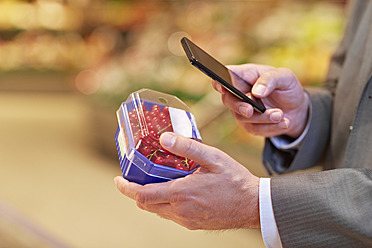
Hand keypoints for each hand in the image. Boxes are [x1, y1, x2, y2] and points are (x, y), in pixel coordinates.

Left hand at [114, 132, 259, 229]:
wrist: (253, 205)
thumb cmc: (234, 180)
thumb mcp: (212, 158)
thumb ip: (186, 147)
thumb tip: (164, 137)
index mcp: (181, 194)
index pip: (142, 195)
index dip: (126, 188)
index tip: (118, 180)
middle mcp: (180, 211)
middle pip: (146, 205)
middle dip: (136, 192)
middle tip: (135, 178)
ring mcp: (187, 220)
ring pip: (158, 211)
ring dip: (151, 198)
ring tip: (155, 181)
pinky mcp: (194, 224)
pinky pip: (171, 215)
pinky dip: (165, 204)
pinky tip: (175, 191)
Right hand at [213, 64, 308, 137]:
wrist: (297, 109)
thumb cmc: (286, 87)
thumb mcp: (285, 77)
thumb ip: (270, 80)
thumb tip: (256, 92)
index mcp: (244, 76)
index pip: (226, 76)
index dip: (219, 81)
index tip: (222, 86)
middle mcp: (239, 93)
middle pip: (228, 99)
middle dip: (239, 106)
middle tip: (251, 110)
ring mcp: (242, 110)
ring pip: (243, 117)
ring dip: (263, 117)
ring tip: (280, 115)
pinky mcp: (250, 125)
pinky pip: (256, 129)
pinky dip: (271, 127)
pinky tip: (285, 122)